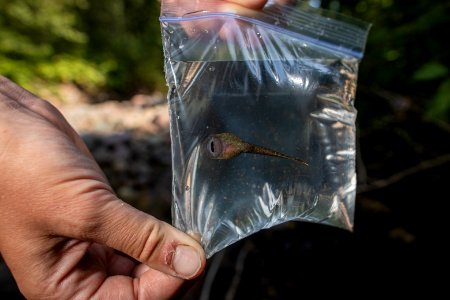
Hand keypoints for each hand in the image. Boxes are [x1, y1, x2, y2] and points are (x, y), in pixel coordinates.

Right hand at [0, 75, 204, 298]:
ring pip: (144, 264)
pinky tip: (179, 226)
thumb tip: (189, 262)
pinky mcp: (105, 219)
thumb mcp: (85, 210)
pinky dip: (162, 233)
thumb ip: (140, 238)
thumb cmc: (20, 170)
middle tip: (198, 244)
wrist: (7, 124)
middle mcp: (80, 274)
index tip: (194, 257)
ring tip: (193, 235)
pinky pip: (140, 237)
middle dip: (172, 270)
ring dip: (170, 252)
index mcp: (63, 289)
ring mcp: (94, 245)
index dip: (167, 284)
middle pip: (140, 288)